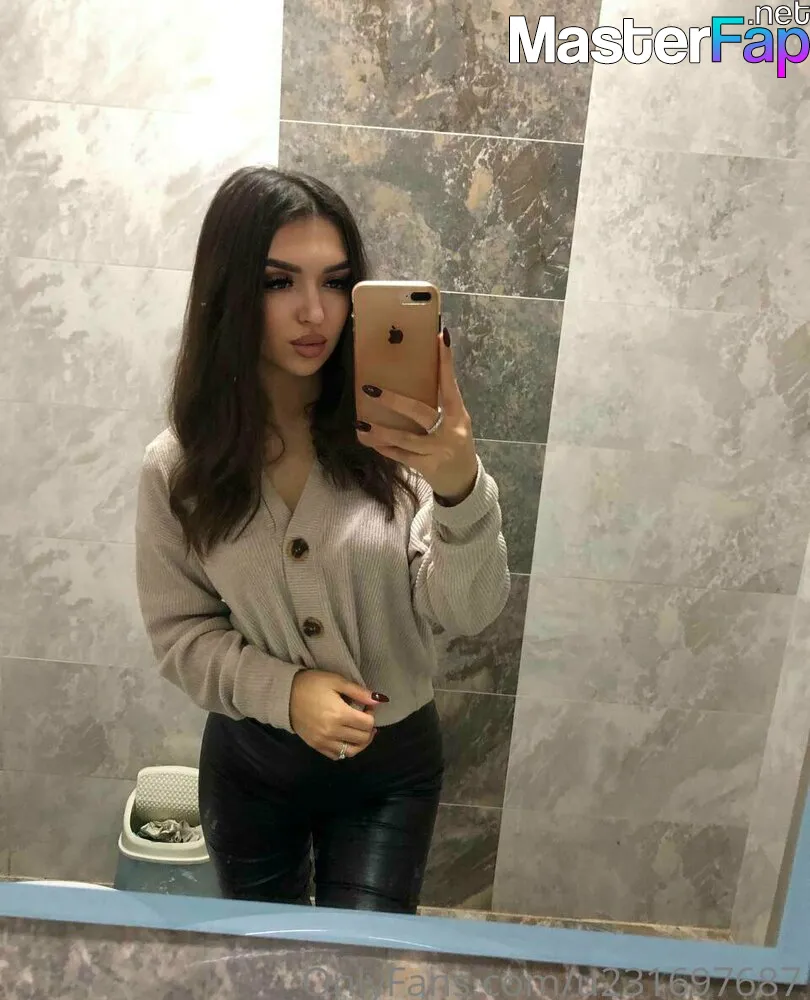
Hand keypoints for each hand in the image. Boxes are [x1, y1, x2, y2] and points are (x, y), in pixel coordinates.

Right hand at [289, 670, 386, 759]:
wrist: (285, 694)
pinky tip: (347, 739)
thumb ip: (359, 692)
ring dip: (361, 743)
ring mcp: (323, 741)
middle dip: (369, 728)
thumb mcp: (337, 681)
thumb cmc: (312, 684)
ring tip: (361, 732)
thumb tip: (380, 700)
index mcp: (339, 714)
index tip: (367, 706)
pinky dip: (346, 750)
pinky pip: (337, 756)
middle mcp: (332, 732)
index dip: (372, 714)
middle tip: (364, 717)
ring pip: (352, 751)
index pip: (367, 723)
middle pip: (362, 738)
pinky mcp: (316, 746)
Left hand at [354, 326, 478, 502]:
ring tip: (361, 425)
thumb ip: (439, 406)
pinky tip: (370, 442)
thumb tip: (413, 379)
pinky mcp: (427, 466)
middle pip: (420, 412)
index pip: (450, 385)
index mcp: (458, 415)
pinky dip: (386, 449)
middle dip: (393, 401)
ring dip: (381, 431)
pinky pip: (402, 456)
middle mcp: (451, 430)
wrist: (464, 482)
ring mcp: (439, 450)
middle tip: (370, 389)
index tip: (438, 337)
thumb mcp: (454, 423)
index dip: (445, 362)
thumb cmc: (455, 445)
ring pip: (405, 438)